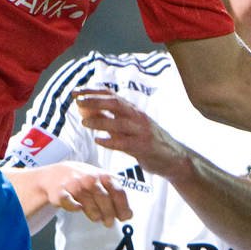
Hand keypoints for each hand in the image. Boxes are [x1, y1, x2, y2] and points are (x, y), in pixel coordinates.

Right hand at [44, 164, 131, 226]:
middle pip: (104, 198)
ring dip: (94, 213)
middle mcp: (89, 178)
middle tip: (110, 222)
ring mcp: (74, 184)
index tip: (125, 217)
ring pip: (88, 202)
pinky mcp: (59, 192)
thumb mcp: (99, 180)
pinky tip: (78, 209)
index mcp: (102, 175)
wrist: (54, 175)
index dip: (123, 206)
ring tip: (97, 218)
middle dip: (109, 213)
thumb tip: (128, 213)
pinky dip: (73, 207)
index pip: (118, 191)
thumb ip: (113, 193)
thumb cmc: (81, 180)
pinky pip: (68, 202)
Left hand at [72, 89, 194, 183]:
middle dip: (94, 101)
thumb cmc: (147, 141)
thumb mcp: (129, 126)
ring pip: (119, 122)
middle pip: (114, 103)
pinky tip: (98, 140)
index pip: (111, 95)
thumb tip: (87, 111)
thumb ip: (110, 119)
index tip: (76, 91)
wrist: (174, 158)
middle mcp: (137, 117)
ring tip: (84, 122)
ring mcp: (141, 131)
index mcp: (133, 110)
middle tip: (77, 100)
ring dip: (100, 121)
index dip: (93, 91)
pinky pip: (125, 143)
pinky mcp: (144, 147)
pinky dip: (111, 141)